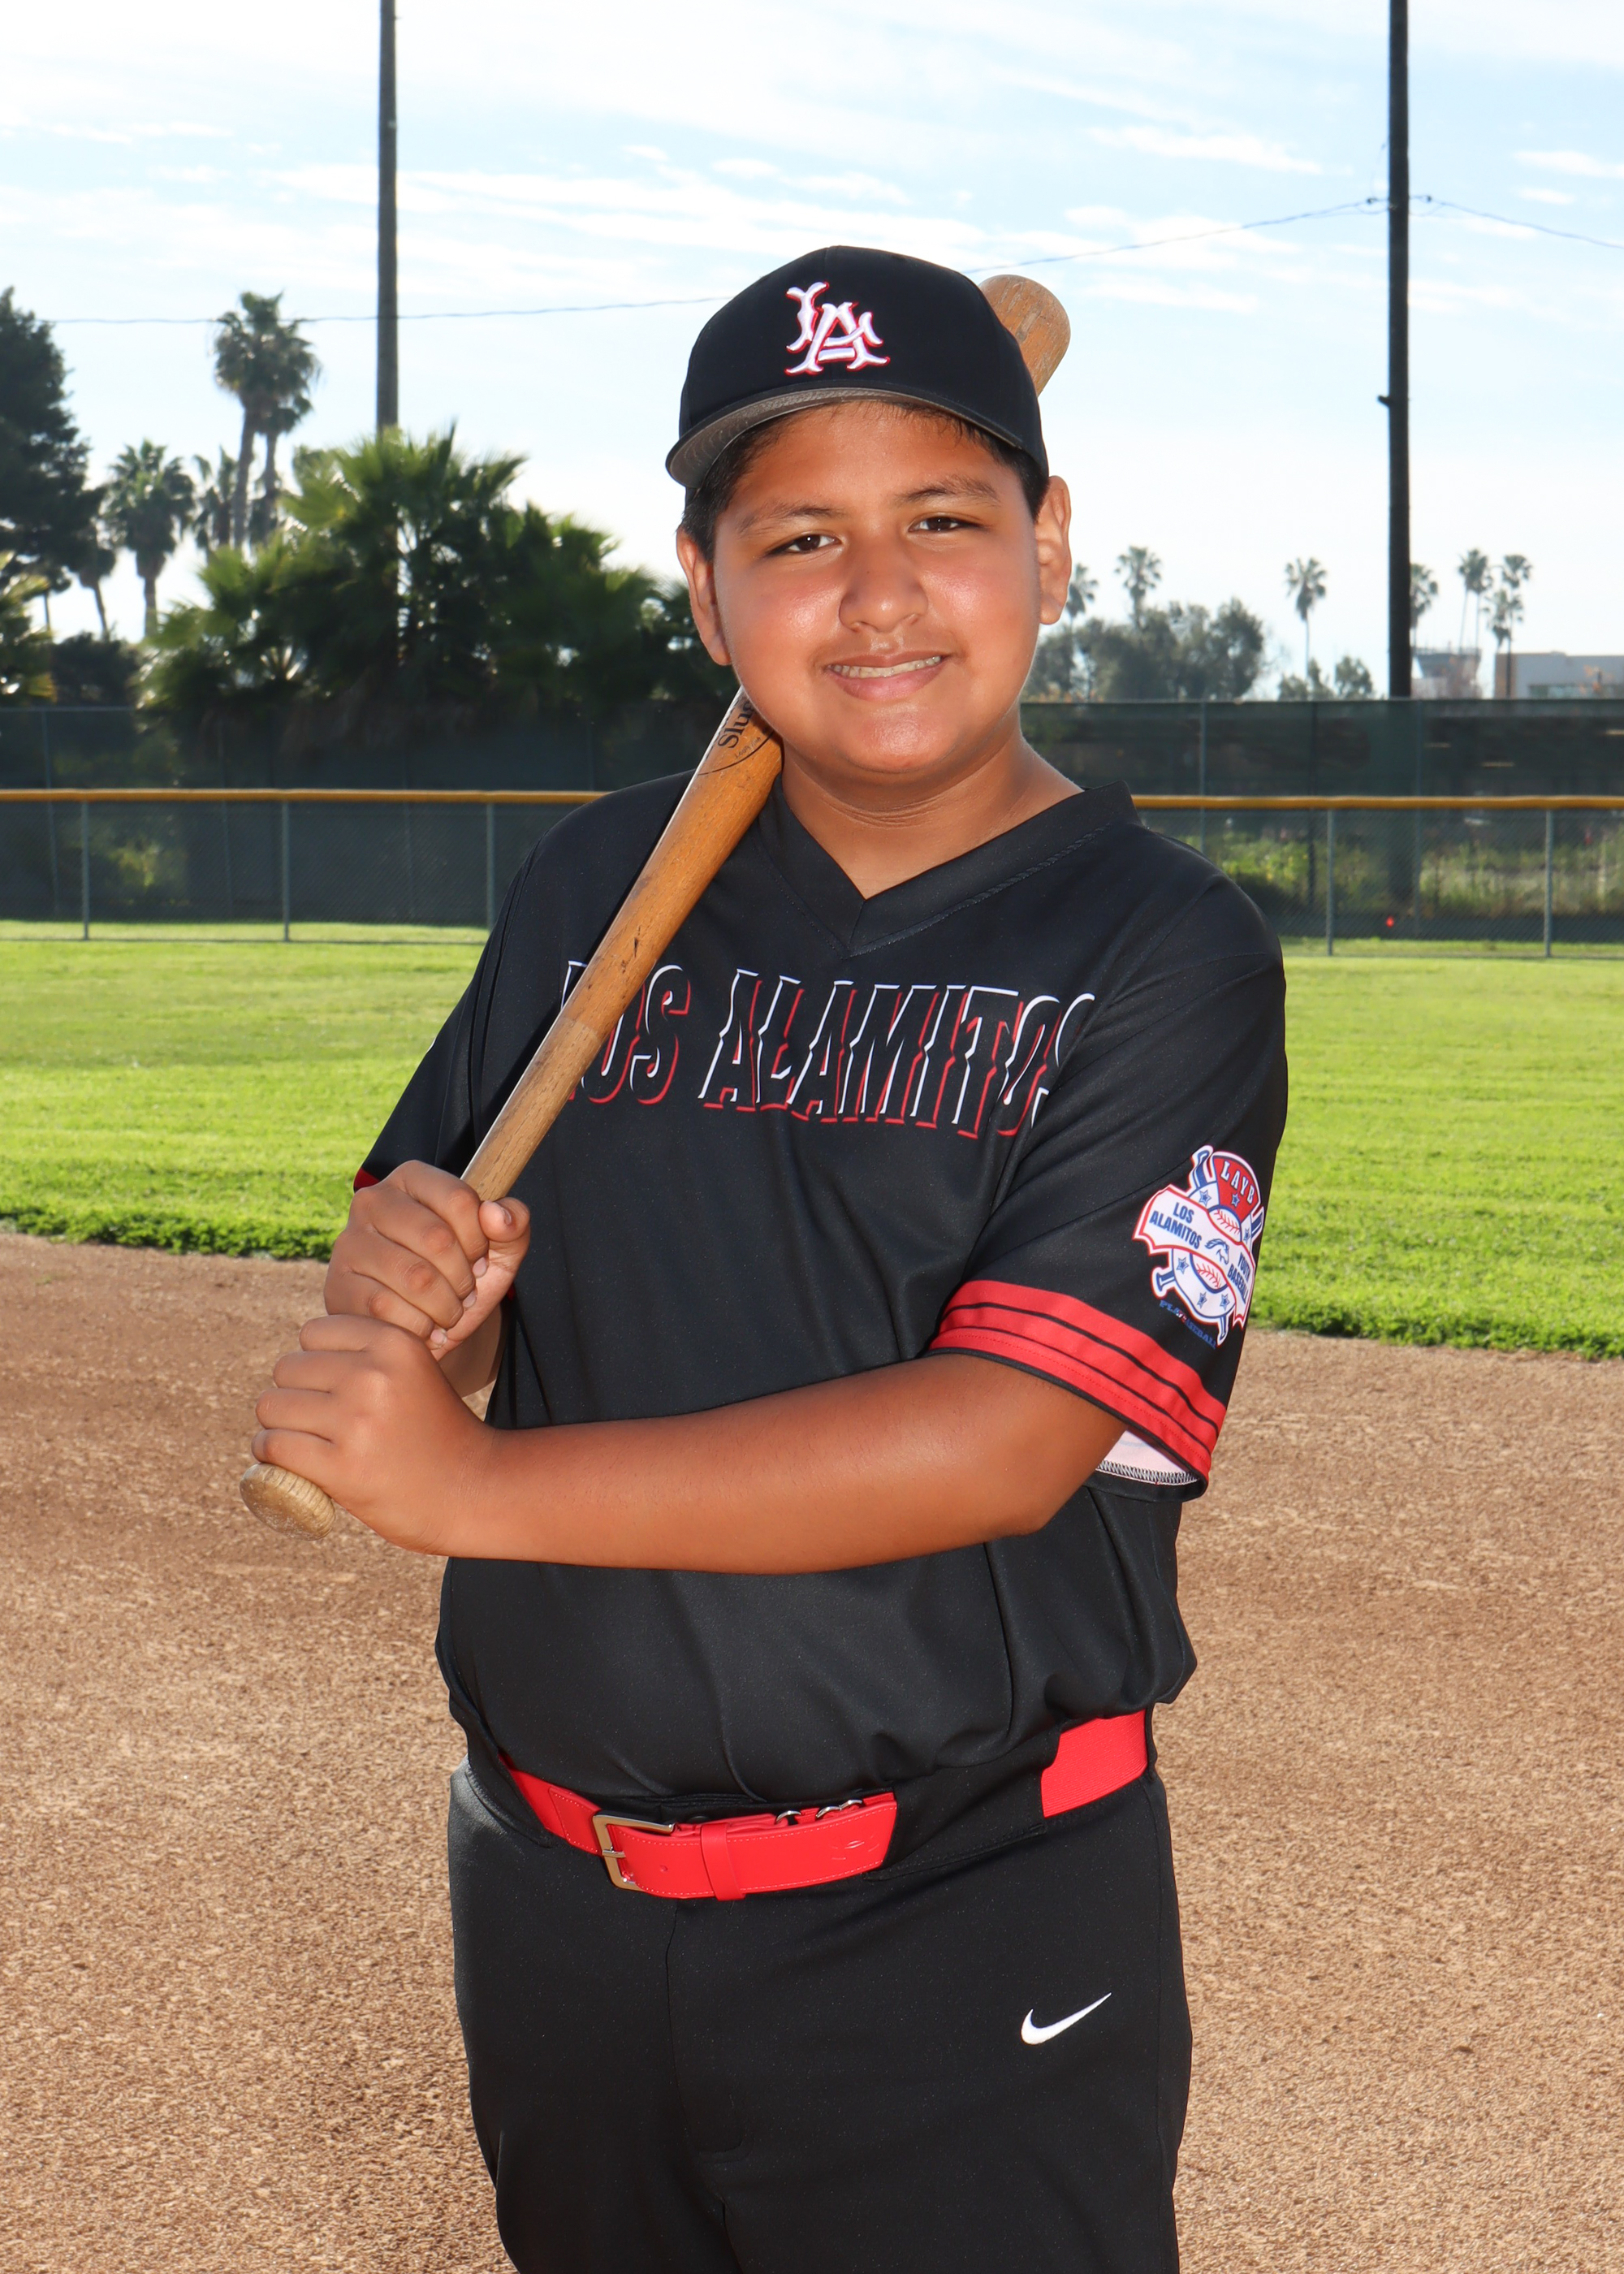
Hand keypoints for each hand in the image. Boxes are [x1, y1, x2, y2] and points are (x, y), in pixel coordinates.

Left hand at [251, 1314, 510, 1553]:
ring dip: (276, 1424)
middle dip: (293, 1393)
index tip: (328, 1390)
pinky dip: (268, 1455)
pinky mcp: (342, 1466)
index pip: (313, 1333)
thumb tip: (295, 1360)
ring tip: (298, 1441)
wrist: (473, 1491)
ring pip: (272, 1405)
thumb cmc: (436, 1432)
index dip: (315, 1362)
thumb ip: (366, 1357)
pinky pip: (274, 1446)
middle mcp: (374, 1374)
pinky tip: (280, 1461)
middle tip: (314, 1422)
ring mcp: (356, 1420)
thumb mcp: (413, 1372)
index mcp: (394, 1343)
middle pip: (288, 1368)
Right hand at [326, 1162, 529, 1358]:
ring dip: (445, 1307)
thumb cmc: (460, 1279)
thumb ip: (514, 1225)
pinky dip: (418, 1328)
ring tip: (448, 1313)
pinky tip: (424, 1329)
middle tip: (464, 1294)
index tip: (479, 1259)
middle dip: (463, 1278)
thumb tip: (496, 1213)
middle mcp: (372, 1200)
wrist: (423, 1328)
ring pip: (415, 1277)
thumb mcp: (499, 1251)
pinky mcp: (337, 1284)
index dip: (480, 1240)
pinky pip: (388, 1308)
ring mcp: (349, 1242)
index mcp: (412, 1178)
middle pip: (437, 1238)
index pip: (459, 1199)